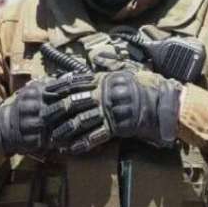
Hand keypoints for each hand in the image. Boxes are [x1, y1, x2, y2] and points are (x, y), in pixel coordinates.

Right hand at [0, 73, 95, 155]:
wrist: (2, 125)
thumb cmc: (25, 105)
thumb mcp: (34, 90)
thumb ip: (51, 84)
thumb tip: (72, 74)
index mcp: (36, 92)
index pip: (61, 85)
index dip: (79, 82)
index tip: (94, 79)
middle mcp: (35, 107)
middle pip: (62, 103)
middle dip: (81, 100)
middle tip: (97, 96)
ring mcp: (34, 124)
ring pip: (60, 121)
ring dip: (78, 118)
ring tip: (94, 115)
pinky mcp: (35, 139)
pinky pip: (55, 139)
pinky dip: (69, 137)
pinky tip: (83, 135)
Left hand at [48, 70, 181, 153]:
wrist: (165, 103)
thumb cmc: (148, 87)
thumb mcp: (129, 72)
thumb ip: (112, 67)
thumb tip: (99, 57)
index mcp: (106, 80)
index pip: (77, 82)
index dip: (59, 87)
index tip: (45, 90)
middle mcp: (105, 94)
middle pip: (74, 102)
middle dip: (56, 110)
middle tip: (41, 116)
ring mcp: (111, 111)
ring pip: (82, 120)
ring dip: (65, 130)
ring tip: (53, 137)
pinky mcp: (118, 126)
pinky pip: (96, 136)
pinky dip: (83, 143)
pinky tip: (71, 149)